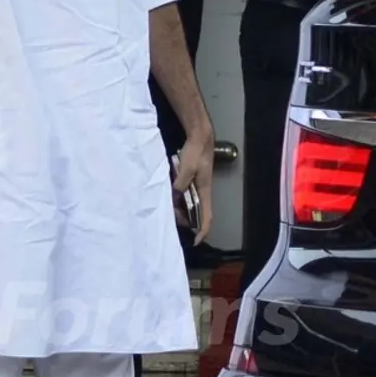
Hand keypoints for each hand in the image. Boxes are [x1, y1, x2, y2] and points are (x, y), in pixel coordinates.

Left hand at [172, 126, 214, 245]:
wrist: (199, 136)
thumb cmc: (196, 152)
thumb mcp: (187, 168)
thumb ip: (180, 184)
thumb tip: (174, 198)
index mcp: (205, 191)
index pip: (207, 216)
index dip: (203, 230)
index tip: (196, 241)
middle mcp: (202, 191)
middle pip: (198, 213)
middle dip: (188, 222)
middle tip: (173, 224)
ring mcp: (196, 185)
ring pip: (190, 205)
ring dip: (181, 212)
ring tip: (168, 214)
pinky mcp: (190, 179)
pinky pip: (184, 195)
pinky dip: (178, 201)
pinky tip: (168, 200)